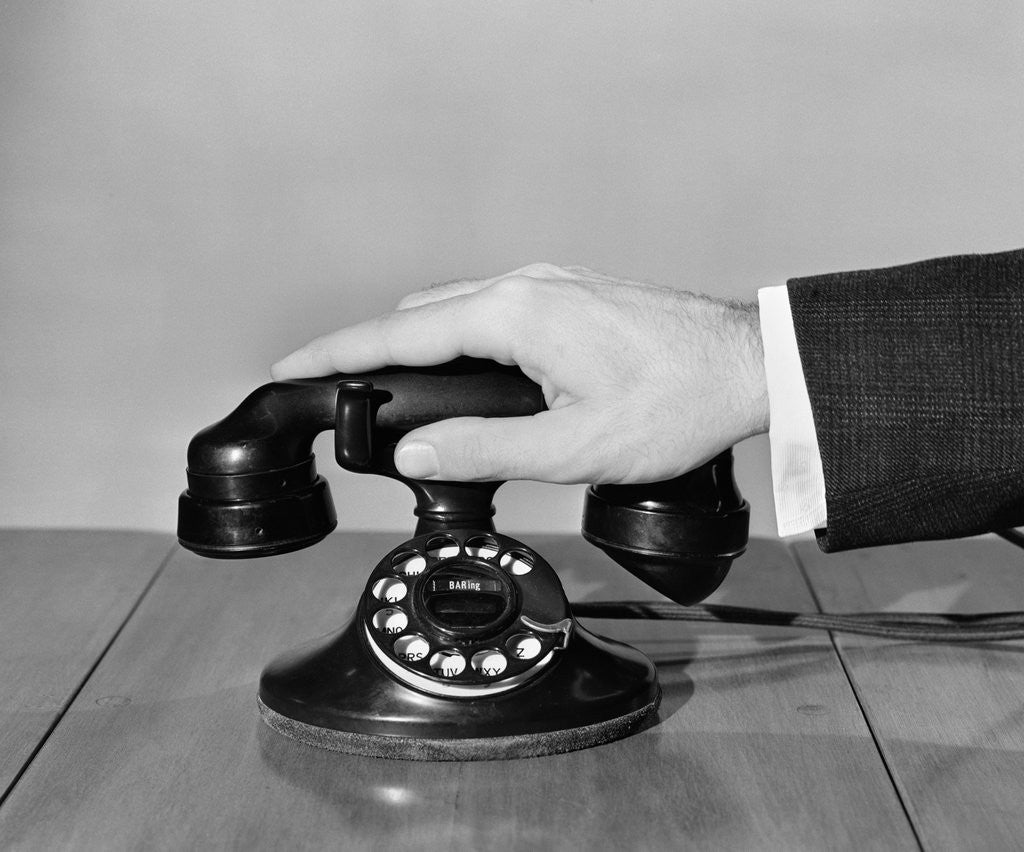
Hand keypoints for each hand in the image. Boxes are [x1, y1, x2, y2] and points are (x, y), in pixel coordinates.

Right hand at [271, 263, 768, 483]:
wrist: (748, 367)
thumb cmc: (676, 404)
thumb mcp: (573, 447)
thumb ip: (483, 450)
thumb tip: (415, 451)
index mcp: (514, 315)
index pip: (400, 334)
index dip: (338, 354)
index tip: (291, 365)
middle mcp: (525, 286)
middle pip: (421, 316)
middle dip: (372, 350)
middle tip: (338, 390)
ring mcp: (551, 285)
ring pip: (458, 310)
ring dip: (419, 345)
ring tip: (393, 389)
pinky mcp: (571, 296)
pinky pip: (494, 309)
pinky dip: (460, 339)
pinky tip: (466, 372)